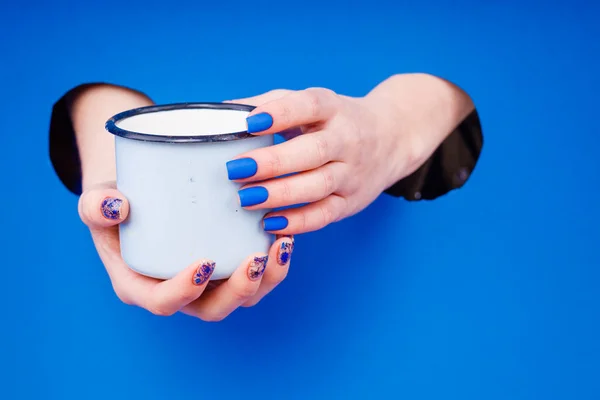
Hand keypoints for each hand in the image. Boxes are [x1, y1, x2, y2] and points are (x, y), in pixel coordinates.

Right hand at [79, 182, 293, 320]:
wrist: (138, 197)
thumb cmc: (116, 205)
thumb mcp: (96, 202)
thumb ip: (95, 204)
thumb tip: (115, 205)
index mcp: (142, 285)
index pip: (163, 303)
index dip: (184, 291)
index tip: (204, 263)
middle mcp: (179, 291)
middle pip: (212, 308)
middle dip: (239, 290)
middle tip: (255, 260)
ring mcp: (207, 283)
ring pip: (242, 296)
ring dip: (266, 277)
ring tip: (282, 245)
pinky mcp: (227, 266)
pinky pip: (255, 274)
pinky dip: (273, 260)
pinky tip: (285, 233)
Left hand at [226, 73, 473, 233]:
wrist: (391, 138)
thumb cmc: (335, 120)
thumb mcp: (312, 103)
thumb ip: (270, 104)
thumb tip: (223, 113)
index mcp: (333, 108)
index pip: (309, 106)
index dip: (280, 113)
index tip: (250, 123)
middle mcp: (347, 140)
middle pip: (314, 151)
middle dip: (273, 162)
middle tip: (236, 170)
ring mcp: (352, 173)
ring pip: (318, 186)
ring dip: (280, 194)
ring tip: (246, 199)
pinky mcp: (351, 201)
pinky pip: (324, 214)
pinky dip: (298, 222)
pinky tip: (269, 223)